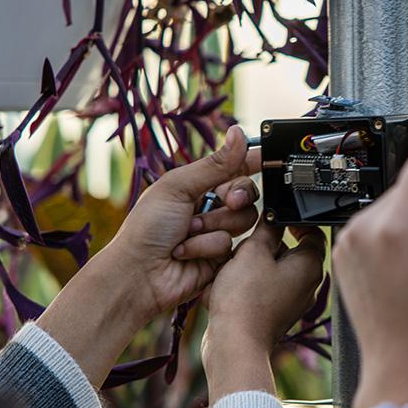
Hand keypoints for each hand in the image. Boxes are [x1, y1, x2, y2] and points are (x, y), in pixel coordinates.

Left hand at [105, 125, 261, 319]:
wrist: (139, 274)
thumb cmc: (148, 228)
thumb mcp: (178, 187)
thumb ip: (215, 164)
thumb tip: (238, 132)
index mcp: (199, 184)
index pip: (235, 166)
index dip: (253, 161)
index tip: (267, 157)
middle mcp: (212, 206)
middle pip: (248, 193)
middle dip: (235, 196)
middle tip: (224, 201)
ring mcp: (218, 232)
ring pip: (244, 219)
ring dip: (214, 225)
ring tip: (188, 232)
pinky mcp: (222, 258)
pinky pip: (232, 245)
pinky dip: (207, 247)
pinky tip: (185, 253)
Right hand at [201, 222, 326, 399]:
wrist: (234, 345)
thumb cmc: (246, 301)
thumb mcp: (252, 252)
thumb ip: (266, 229)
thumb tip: (274, 217)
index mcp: (310, 266)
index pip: (312, 232)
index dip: (291, 220)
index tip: (273, 216)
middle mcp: (306, 285)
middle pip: (288, 250)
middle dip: (263, 244)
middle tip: (245, 245)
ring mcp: (290, 301)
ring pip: (271, 269)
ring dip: (249, 264)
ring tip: (231, 269)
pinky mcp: (273, 313)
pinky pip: (260, 288)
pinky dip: (244, 284)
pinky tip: (226, 288)